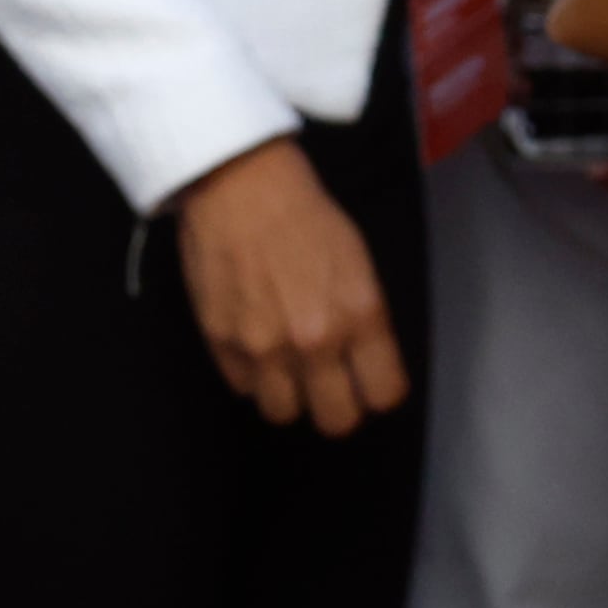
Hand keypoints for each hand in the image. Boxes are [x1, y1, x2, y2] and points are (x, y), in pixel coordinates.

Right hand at [172, 137, 409, 433]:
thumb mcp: (358, 262)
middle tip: (331, 385)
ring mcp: (264, 347)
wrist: (242, 186)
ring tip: (288, 366)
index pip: (385, 394)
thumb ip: (364, 319)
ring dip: (290, 394)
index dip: (379, 391)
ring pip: (284, 413)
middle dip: (338, 407)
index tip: (371, 382)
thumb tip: (366, 363)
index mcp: (359, 315)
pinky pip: (244, 388)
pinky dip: (252, 375)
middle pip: (337, 421)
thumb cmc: (306, 215)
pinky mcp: (222, 345)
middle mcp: (315, 340)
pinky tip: (256, 342)